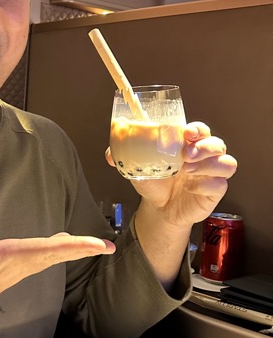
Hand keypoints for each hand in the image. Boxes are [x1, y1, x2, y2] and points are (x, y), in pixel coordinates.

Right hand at [0, 221, 115, 317]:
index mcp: (6, 260)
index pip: (46, 251)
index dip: (73, 246)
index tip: (97, 245)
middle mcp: (15, 267)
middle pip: (54, 256)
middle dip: (81, 250)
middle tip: (108, 246)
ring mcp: (13, 271)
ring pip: (48, 258)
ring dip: (71, 251)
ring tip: (92, 245)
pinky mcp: (7, 271)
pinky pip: (39, 259)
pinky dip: (55, 251)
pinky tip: (58, 245)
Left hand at [107, 122, 237, 227]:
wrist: (159, 208)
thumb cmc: (154, 181)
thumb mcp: (137, 167)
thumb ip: (124, 156)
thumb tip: (110, 154)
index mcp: (187, 144)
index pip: (200, 130)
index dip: (197, 129)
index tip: (186, 132)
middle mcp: (203, 157)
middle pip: (218, 143)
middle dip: (205, 146)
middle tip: (187, 153)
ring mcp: (212, 174)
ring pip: (227, 162)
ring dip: (209, 164)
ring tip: (187, 170)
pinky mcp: (215, 191)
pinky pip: (220, 184)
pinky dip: (206, 184)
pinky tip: (191, 188)